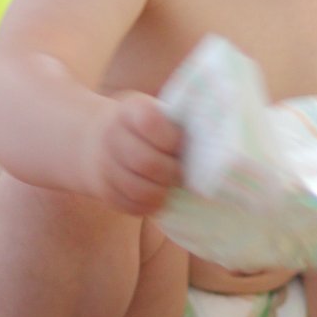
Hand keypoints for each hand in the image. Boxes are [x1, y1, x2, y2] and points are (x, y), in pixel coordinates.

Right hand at [88, 91, 184, 215]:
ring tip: (171, 186)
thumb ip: (181, 122)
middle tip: (183, 173)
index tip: (181, 144)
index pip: (151, 122)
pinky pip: (130, 206)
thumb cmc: (147, 128)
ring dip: (161, 192)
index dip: (171, 138)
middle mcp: (112, 135)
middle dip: (172, 172)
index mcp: (132, 110)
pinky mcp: (104, 190)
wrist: (99, 140)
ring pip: (137, 188)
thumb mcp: (159, 113)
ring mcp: (104, 164)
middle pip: (146, 162)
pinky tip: (158, 197)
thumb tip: (218, 141)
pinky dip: (149, 205)